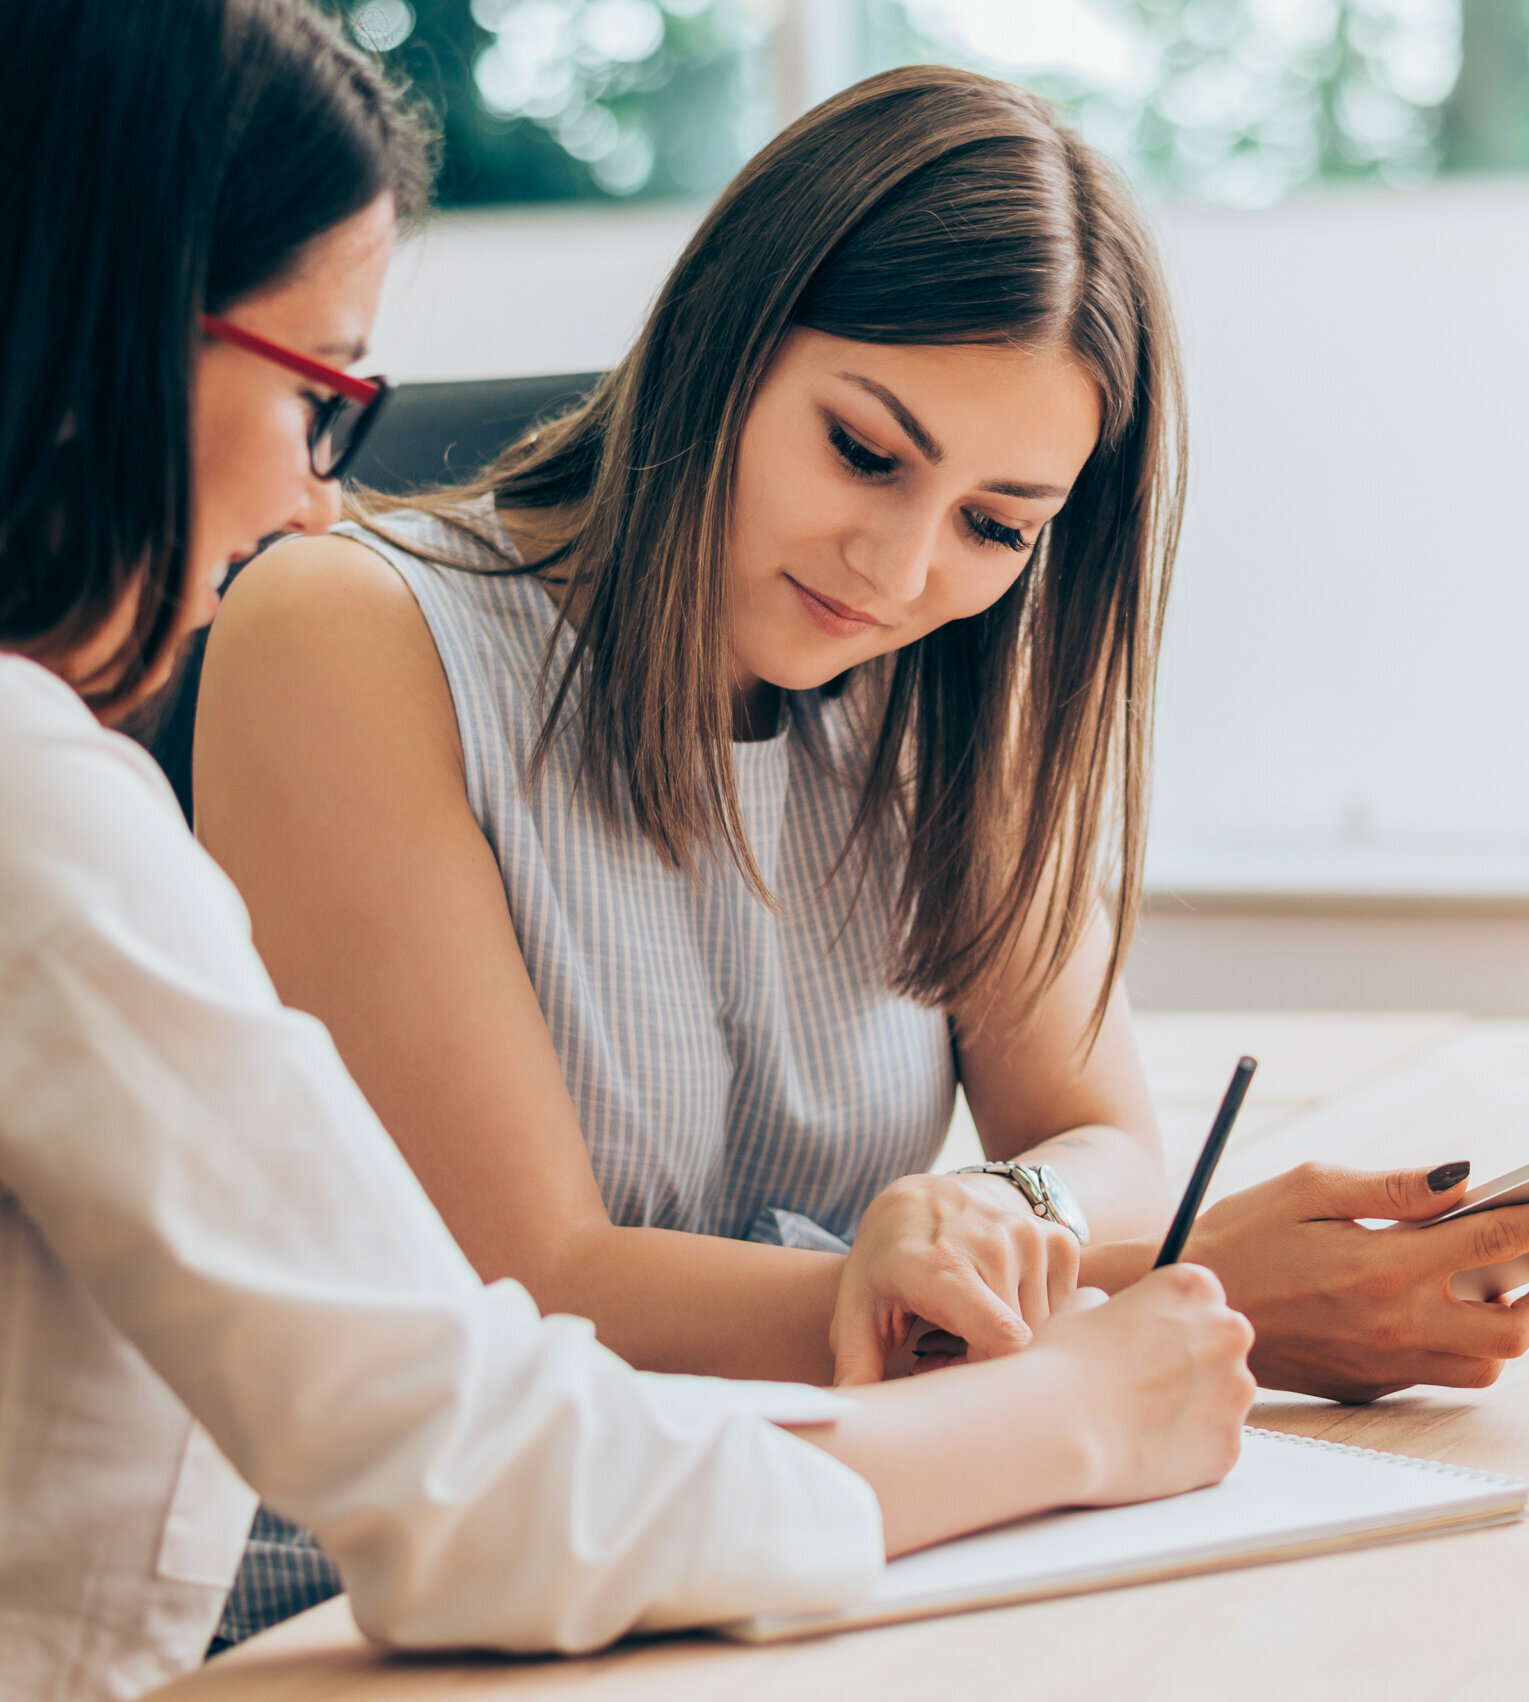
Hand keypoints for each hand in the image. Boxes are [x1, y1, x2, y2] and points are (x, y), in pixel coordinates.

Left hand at [830, 1171, 1081, 1384]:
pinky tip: (998, 1309)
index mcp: (944, 1267)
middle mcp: (996, 1245)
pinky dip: (1035, 1323)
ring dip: (1013, 1347)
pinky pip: (1063, 1311)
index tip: (954, 1381)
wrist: (925, 1196)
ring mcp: (1031, 1239)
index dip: (989, 1377)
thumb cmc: (887, 1263)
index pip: (1004, 1339)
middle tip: (947, 1356)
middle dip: (990, 1368)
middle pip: (1022, 1348)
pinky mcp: (1059, 1242)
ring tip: (969, 1332)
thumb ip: (856, 1363)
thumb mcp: (857, 1308)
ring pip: (1046, 1333)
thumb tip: (851, 1413)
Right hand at [1030, 1264, 1255, 1504]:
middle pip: (1220, 1341)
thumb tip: (1109, 1311)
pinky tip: (1148, 1444)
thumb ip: (1109, 1303)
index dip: (1171, 1316)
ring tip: (1141, 1415)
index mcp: (1193, 1288)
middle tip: (1145, 1377)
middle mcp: (1227, 1333)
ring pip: (1222, 1392)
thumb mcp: (1080, 1307)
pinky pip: (1214, 1440)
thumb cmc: (1065, 1362)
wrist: (1064, 1431)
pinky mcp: (1231, 1444)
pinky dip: (1189, 1444)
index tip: (1148, 1333)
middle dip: (1192, 1357)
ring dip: (1194, 1400)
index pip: (1200, 1294)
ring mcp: (1235, 1392)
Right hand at [1187, 1162, 1528, 1401]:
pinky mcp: (1368, 1385)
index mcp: (1381, 1266)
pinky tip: (1426, 1307)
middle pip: (1514, 1328)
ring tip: (1483, 1283)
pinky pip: (1438, 1375)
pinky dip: (1452, 1344)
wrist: (1189, 1309)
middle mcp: (1394, 1324)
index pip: (1493, 1242)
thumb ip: (1390, 1188)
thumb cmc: (1241, 1237)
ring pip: (1486, 1364)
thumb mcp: (1306, 1190)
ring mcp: (1384, 1364)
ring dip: (1498, 1324)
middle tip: (1523, 1254)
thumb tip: (1462, 1181)